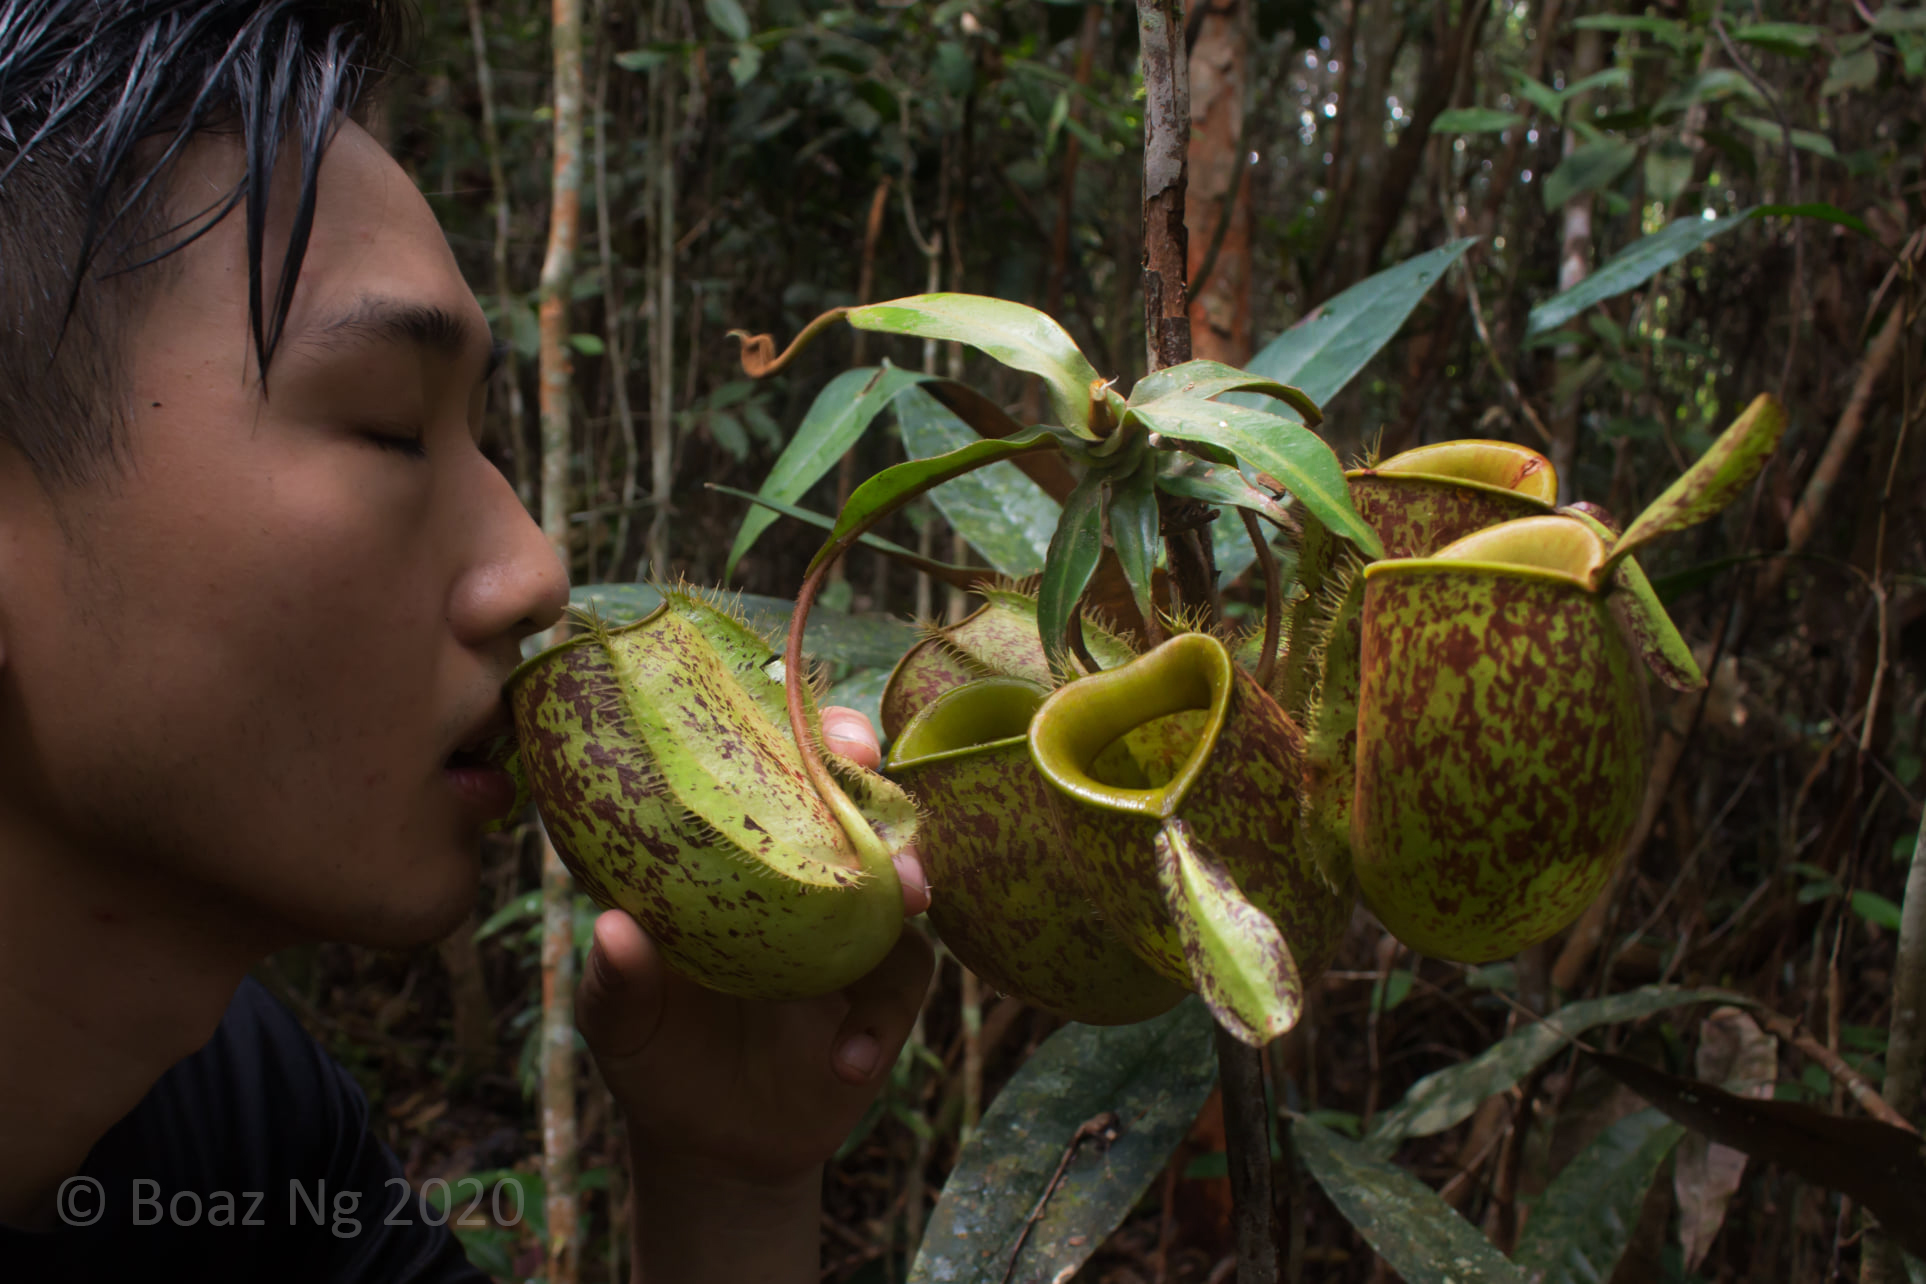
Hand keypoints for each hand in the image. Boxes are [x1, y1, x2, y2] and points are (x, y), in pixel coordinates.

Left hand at [575, 708, 932, 1280]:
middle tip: (873, 777)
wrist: (712, 1145)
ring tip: (909, 898)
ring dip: (907, 880)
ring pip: (897, 877)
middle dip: (870, 779)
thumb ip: (617, 980)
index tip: (809, 719)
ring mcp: (847, 928)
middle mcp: (798, 874)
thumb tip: (613, 927)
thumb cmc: (653, 1052)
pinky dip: (879, 1019)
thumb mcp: (618, 1020)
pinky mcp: (880, 989)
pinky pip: (904, 980)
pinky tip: (847, 1061)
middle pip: (850, 800)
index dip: (791, 731)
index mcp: (731, 856)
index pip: (765, 769)